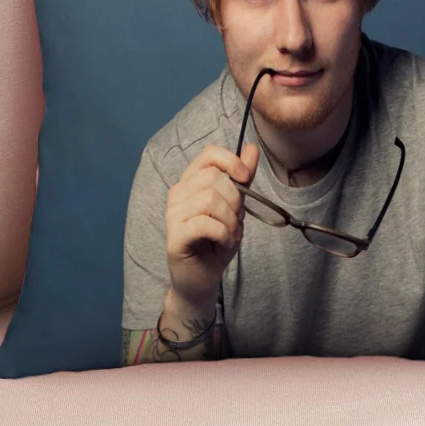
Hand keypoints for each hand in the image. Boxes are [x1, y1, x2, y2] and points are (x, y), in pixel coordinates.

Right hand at [165, 143, 258, 306]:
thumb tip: (252, 148)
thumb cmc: (217, 240)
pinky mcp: (175, 236)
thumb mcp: (235, 206)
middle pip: (213, 177)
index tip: (245, 178)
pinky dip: (223, 233)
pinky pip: (205, 223)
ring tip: (230, 233)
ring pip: (210, 199)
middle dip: (235, 199)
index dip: (231, 161)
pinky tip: (224, 241)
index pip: (209, 154)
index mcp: (191, 181)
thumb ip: (242, 178)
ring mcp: (173, 214)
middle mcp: (178, 193)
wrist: (203, 278)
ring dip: (230, 219)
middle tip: (236, 219)